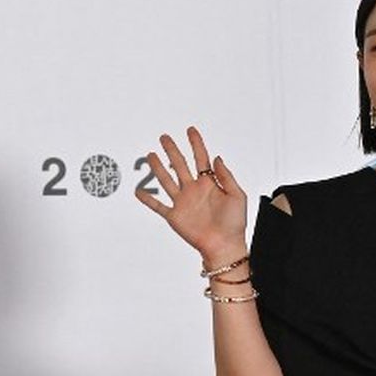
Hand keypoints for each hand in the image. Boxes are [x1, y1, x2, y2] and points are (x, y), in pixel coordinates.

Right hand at [135, 126, 247, 266]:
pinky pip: (158, 206)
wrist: (224, 245)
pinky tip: (139, 192)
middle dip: (173, 150)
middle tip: (165, 137)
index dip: (196, 143)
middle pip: (180, 164)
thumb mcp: (237, 196)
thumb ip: (226, 176)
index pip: (201, 158)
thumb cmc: (234, 224)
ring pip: (167, 180)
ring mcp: (183, 202)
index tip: (191, 130)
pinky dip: (147, 200)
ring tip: (151, 155)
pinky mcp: (175, 216)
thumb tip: (217, 158)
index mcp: (210, 184)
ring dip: (158, 168)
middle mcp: (194, 190)